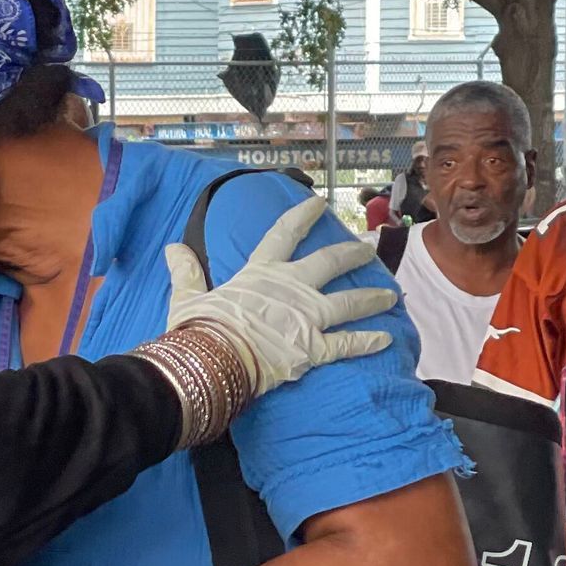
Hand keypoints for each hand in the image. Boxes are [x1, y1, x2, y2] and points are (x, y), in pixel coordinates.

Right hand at [161, 196, 393, 393]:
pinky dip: (367, 342)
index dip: (303, 216)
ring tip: (393, 294)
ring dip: (373, 297)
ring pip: (349, 300)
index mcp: (261, 273)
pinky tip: (386, 339)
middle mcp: (292, 288)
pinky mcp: (314, 347)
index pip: (284, 234)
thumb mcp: (188, 297)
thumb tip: (172, 248)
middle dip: (352, 253)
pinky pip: (347, 344)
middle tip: (368, 248)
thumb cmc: (200, 330)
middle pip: (330, 262)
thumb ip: (185, 272)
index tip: (320, 203)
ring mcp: (308, 317)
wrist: (213, 362)